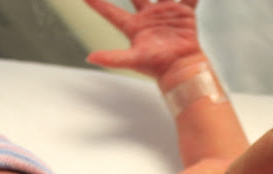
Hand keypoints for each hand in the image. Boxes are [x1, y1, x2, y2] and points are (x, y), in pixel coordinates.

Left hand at [85, 0, 200, 77]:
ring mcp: (165, 13)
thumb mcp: (132, 60)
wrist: (181, 68)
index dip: (98, 4)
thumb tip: (90, 57)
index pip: (111, 13)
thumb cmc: (157, 66)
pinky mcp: (183, 13)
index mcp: (134, 27)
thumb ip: (112, 58)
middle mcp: (148, 17)